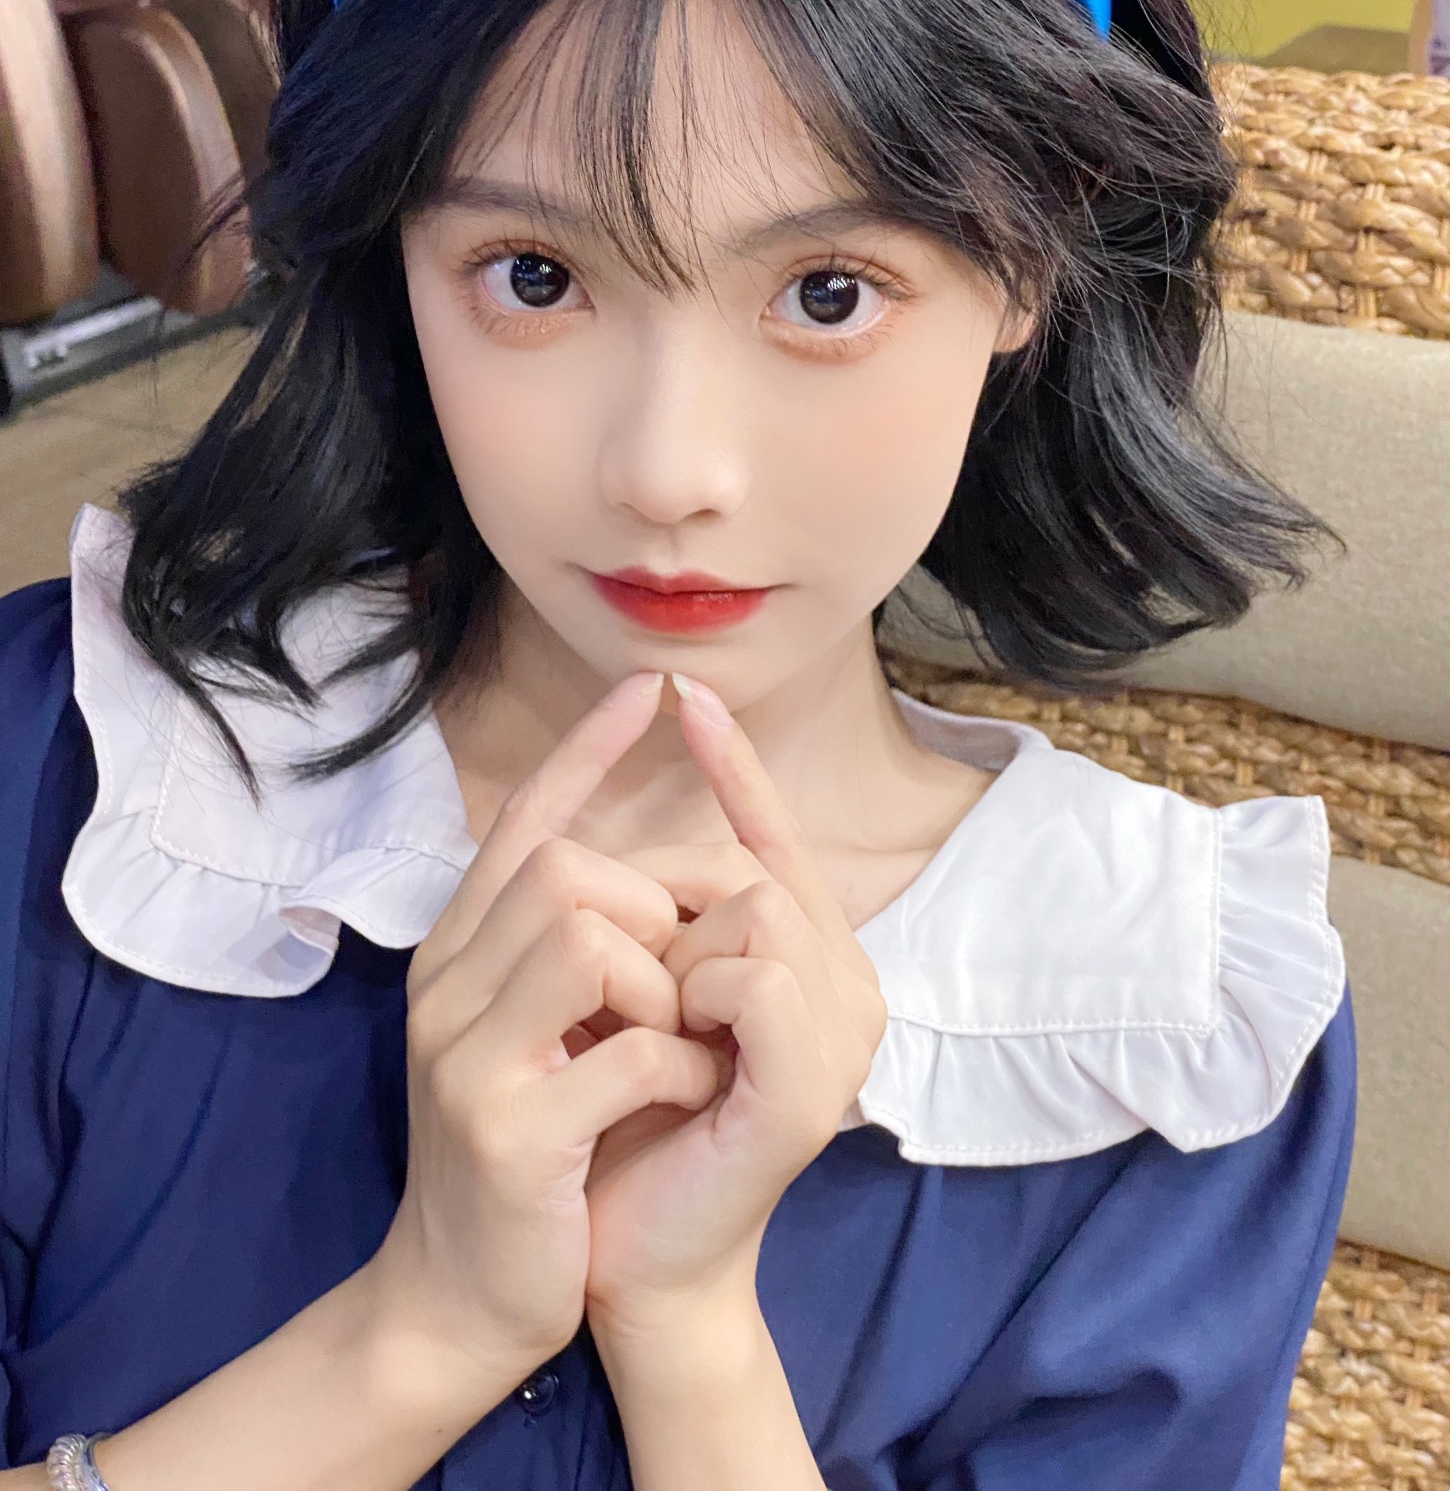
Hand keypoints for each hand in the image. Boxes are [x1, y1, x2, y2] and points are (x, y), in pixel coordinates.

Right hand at [367, 669, 725, 1394]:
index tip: (652, 688)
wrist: (456, 1304)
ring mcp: (465, 1054)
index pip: (524, 823)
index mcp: (458, 955)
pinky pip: (630, 1046)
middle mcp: (445, 986)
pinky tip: (679, 1098)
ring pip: (590, 935)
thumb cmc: (524, 1157)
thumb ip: (561, 953)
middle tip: (670, 992)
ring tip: (672, 1046)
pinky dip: (680, 1064)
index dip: (588, 751)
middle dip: (648, 914)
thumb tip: (640, 878)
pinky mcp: (507, 1128)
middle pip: (566, 869)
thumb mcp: (530, 1036)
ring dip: (663, 988)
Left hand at [580, 676, 889, 1339]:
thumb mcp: (640, 989)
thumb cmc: (620, 1118)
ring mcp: (844, 1033)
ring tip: (655, 1031)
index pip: (774, 841)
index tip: (681, 690)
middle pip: (749, 869)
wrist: (620, 1256)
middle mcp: (848, 985)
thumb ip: (665, 907)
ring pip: (754, 907)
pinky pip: (757, 974)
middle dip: (666, 913)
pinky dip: (699, 996)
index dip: (734, 767)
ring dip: (675, 959)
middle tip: (636, 1000)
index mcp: (810, 960)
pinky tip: (679, 1044)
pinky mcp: (817, 1082)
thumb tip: (639, 807)